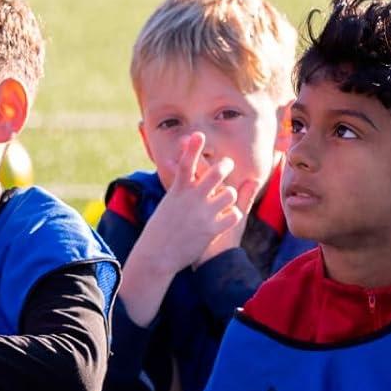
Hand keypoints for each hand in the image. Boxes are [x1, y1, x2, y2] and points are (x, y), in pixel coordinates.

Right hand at [143, 134, 251, 273]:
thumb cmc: (159, 229)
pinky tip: (228, 217)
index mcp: (179, 191)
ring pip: (230, 194)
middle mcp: (192, 199)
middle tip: (228, 165)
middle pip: (216, 173)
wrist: (157, 256)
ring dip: (230, 196)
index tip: (198, 135)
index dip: (192, 148)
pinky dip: (232, 215)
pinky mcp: (211, 230)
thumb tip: (177, 172)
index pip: (186, 164)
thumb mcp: (167, 204)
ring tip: (225, 200)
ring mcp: (203, 213)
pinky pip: (233, 215)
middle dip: (225, 166)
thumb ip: (178, 187)